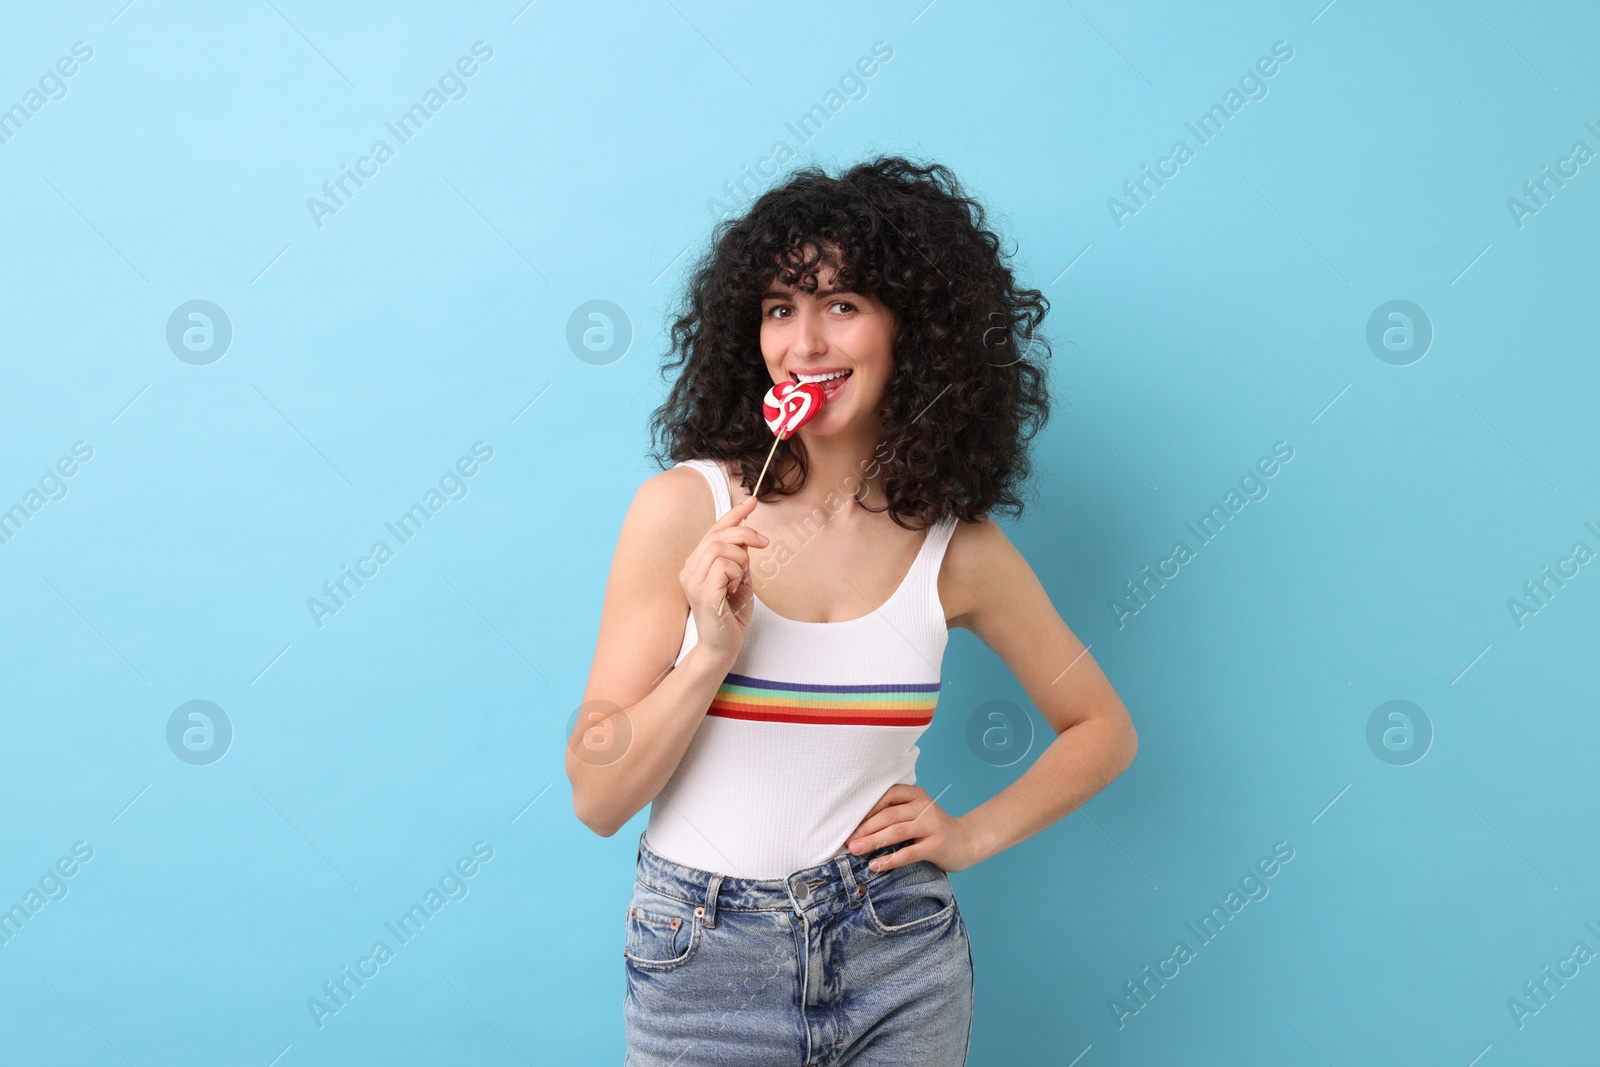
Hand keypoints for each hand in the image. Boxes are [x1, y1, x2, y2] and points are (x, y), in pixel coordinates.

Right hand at [678, 496, 764, 664]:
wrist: (722, 647)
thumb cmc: (731, 616)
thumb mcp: (739, 580)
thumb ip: (739, 559)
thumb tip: (748, 537)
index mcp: (696, 564)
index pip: (714, 531)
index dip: (734, 514)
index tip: (752, 502)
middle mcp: (689, 570)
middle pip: (718, 535)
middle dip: (746, 534)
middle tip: (764, 544)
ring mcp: (693, 581)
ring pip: (721, 548)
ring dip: (741, 559)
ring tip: (741, 579)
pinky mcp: (703, 593)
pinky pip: (724, 566)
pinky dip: (737, 573)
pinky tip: (735, 588)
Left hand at [844, 783, 982, 873]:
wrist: (968, 841)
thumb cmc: (934, 828)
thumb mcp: (917, 812)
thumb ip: (896, 813)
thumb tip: (858, 827)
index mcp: (916, 795)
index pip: (887, 796)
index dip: (866, 809)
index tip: (849, 823)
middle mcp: (924, 807)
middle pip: (888, 815)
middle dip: (865, 829)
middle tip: (847, 841)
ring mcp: (932, 826)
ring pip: (896, 832)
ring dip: (873, 842)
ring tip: (855, 851)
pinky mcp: (936, 845)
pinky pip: (909, 853)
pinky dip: (889, 860)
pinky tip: (875, 865)